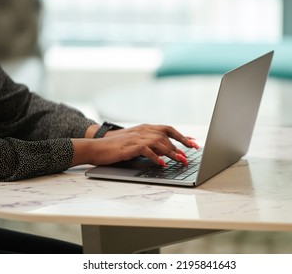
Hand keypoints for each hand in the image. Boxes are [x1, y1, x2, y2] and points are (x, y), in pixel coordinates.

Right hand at [71, 124, 198, 166]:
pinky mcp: (129, 146)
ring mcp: (136, 137)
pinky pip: (146, 150)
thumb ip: (151, 144)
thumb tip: (167, 152)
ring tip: (180, 161)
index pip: (168, 129)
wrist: (97, 147)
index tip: (193, 144)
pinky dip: (155, 157)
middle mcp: (142, 131)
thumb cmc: (117, 147)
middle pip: (166, 136)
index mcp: (145, 128)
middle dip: (179, 147)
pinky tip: (161, 164)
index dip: (182, 136)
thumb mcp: (136, 142)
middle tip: (187, 158)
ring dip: (171, 153)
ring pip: (159, 142)